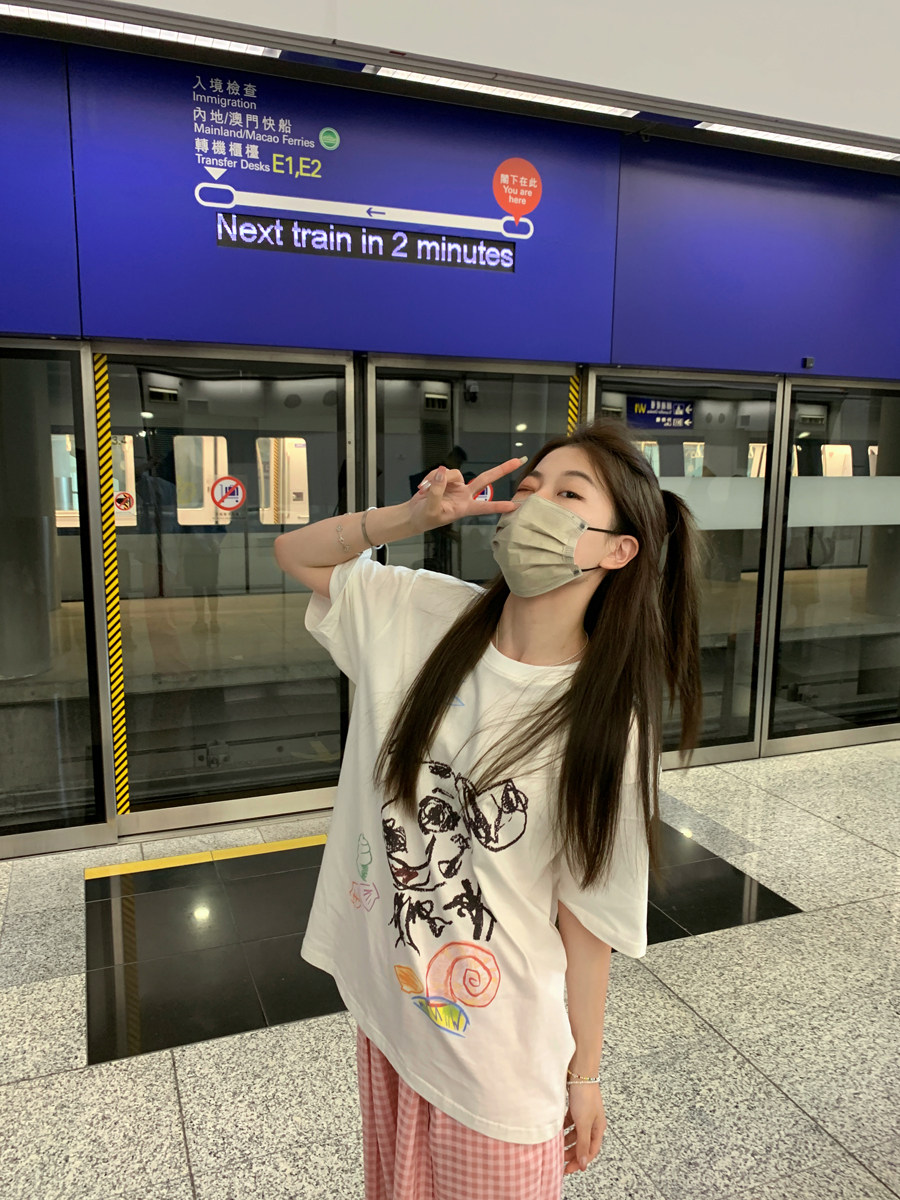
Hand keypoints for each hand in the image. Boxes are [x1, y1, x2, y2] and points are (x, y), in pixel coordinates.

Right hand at [406, 458, 523, 533]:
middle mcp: (464, 495)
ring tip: (424, 491)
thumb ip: (437, 491)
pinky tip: (422, 488)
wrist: (413, 515)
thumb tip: (442, 472)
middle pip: (485, 479)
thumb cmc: (424, 518)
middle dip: (502, 469)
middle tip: (518, 461)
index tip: (515, 506)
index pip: (485, 507)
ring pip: (453, 473)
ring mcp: (455, 486)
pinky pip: (440, 471)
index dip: (499, 506)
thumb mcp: (431, 509)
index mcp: (464, 508)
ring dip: (437, 479)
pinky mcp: (445, 479)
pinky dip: (430, 477)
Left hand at [562, 1084, 605, 1174]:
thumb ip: (582, 1144)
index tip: (568, 1170)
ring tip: (556, 1147)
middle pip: (582, 1143)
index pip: (590, 1151)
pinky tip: (557, 1131)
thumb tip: (584, 1164)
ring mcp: (584, 1115)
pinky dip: (564, 1129)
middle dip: (572, 1153)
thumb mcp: (583, 1123)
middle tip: (560, 1161)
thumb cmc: (585, 1096)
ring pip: (575, 1134)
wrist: (580, 1073)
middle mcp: (592, 1123)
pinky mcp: (576, 1107)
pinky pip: (570, 1123)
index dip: (580, 1162)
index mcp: (598, 1129)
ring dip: (566, 1141)